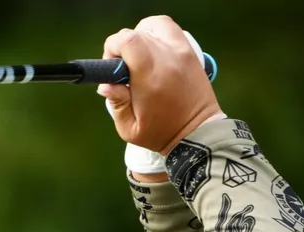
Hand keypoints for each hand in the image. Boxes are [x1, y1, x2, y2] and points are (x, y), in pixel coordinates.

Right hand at [99, 15, 223, 155]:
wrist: (198, 133)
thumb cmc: (162, 134)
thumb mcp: (130, 128)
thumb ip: (116, 104)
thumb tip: (105, 84)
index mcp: (150, 77)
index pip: (126, 41)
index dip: (112, 48)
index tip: (112, 65)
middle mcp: (167, 60)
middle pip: (136, 33)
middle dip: (123, 46)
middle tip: (124, 68)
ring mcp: (181, 53)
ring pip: (152, 25)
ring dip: (140, 36)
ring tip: (139, 58)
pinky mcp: (190, 52)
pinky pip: (169, 28)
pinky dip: (157, 32)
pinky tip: (153, 49)